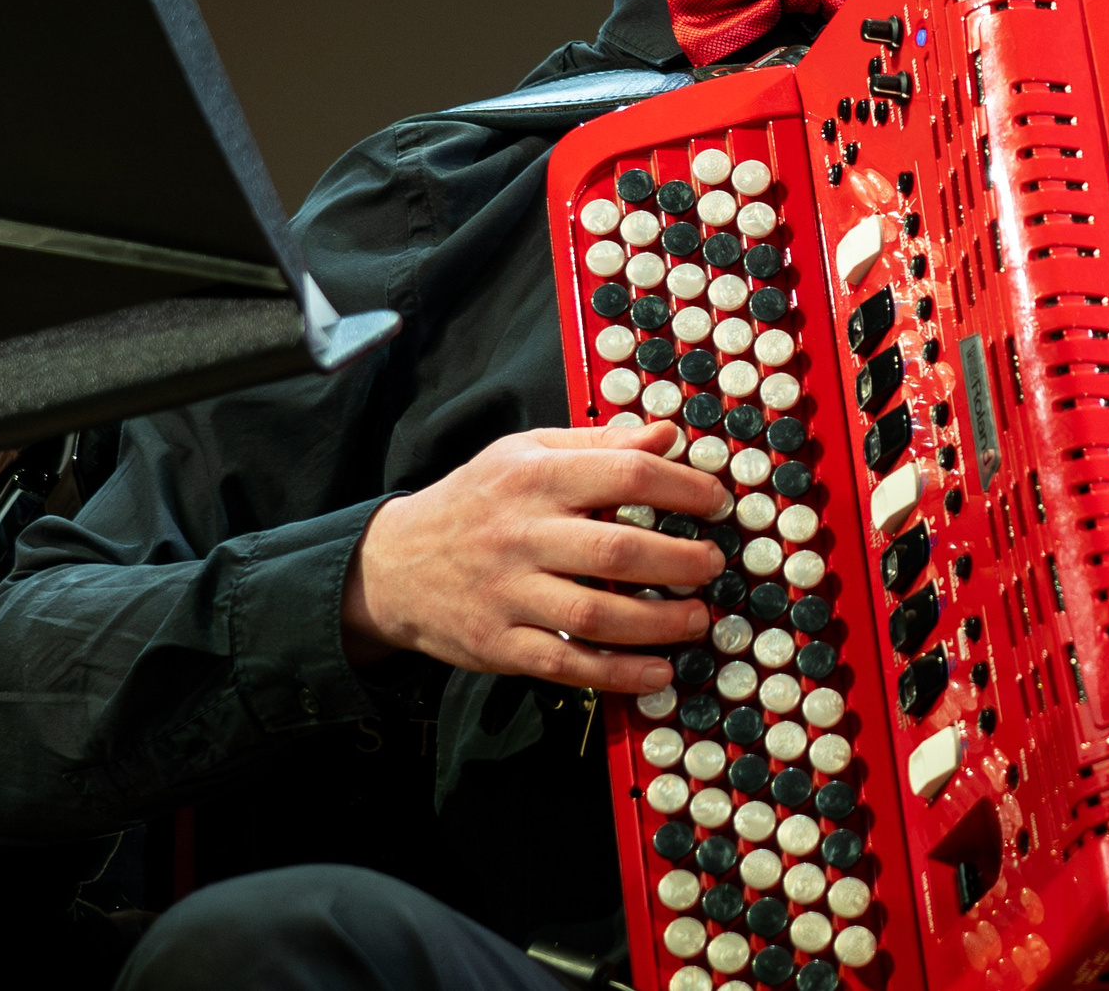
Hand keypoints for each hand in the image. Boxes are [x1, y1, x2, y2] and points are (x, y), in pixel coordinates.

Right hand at [342, 420, 726, 692]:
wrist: (392, 565)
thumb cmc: (476, 501)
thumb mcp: (527, 453)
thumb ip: (600, 443)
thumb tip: (668, 434)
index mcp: (535, 477)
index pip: (626, 474)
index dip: (684, 488)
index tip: (716, 503)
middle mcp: (521, 534)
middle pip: (615, 550)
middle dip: (679, 562)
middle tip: (713, 567)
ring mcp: (508, 593)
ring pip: (594, 614)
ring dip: (658, 623)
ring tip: (697, 619)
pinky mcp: (497, 644)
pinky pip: (564, 664)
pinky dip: (616, 674)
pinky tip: (656, 673)